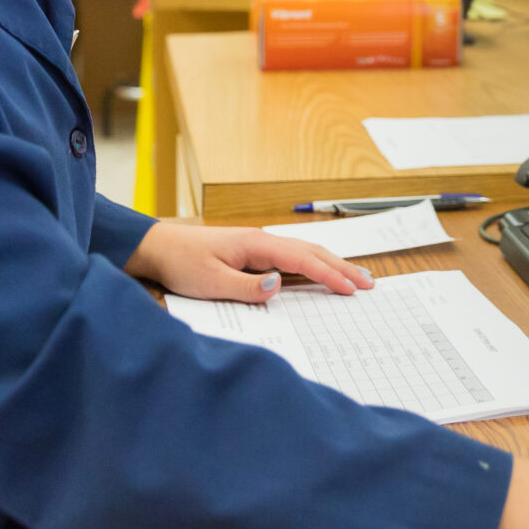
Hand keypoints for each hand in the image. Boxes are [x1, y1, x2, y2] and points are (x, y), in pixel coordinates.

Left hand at [125, 220, 375, 302]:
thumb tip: (279, 285)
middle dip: (342, 267)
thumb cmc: (182, 263)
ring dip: (331, 264)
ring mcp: (259, 245)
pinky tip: (320, 273)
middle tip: (369, 283)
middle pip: (311, 252)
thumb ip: (246, 287)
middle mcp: (262, 240)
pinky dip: (312, 265)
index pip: (302, 260)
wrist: (159, 247)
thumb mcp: (210, 282)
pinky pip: (291, 258)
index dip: (329, 275)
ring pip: (304, 253)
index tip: (352, 288)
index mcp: (256, 244)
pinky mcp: (252, 253)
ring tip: (355, 276)